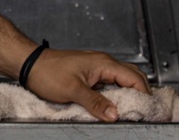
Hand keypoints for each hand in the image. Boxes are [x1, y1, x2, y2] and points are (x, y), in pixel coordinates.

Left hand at [24, 48, 149, 121]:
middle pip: (134, 77)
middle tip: (145, 112)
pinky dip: (118, 93)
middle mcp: (103, 63)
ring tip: (132, 111)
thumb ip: (95, 103)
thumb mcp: (72, 90)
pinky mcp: (90, 73)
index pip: (135, 78)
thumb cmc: (47, 72)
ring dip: (130, 93)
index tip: (148, 111)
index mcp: (103, 63)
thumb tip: (115, 114)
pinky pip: (111, 82)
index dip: (145, 95)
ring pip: (123, 79)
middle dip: (142, 94)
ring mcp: (97, 67)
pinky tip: (115, 105)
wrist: (30, 64)